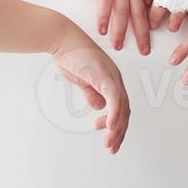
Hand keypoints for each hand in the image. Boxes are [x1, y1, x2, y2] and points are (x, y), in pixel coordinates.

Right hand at [50, 28, 130, 153]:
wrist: (62, 39)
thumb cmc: (71, 55)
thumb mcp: (82, 80)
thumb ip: (91, 93)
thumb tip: (99, 108)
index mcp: (111, 80)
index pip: (120, 107)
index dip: (116, 124)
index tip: (106, 133)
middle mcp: (116, 79)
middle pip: (125, 110)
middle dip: (119, 132)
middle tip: (112, 148)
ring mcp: (112, 76)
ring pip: (121, 108)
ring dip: (116, 128)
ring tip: (110, 143)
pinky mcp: (105, 75)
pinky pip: (114, 99)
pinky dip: (114, 114)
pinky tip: (111, 127)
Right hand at [67, 0, 149, 54]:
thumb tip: (130, 7)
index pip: (146, 7)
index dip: (150, 24)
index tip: (152, 39)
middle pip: (139, 12)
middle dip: (142, 33)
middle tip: (144, 51)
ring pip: (123, 10)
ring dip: (120, 30)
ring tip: (118, 46)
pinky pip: (105, 3)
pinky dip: (104, 18)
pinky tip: (102, 30)